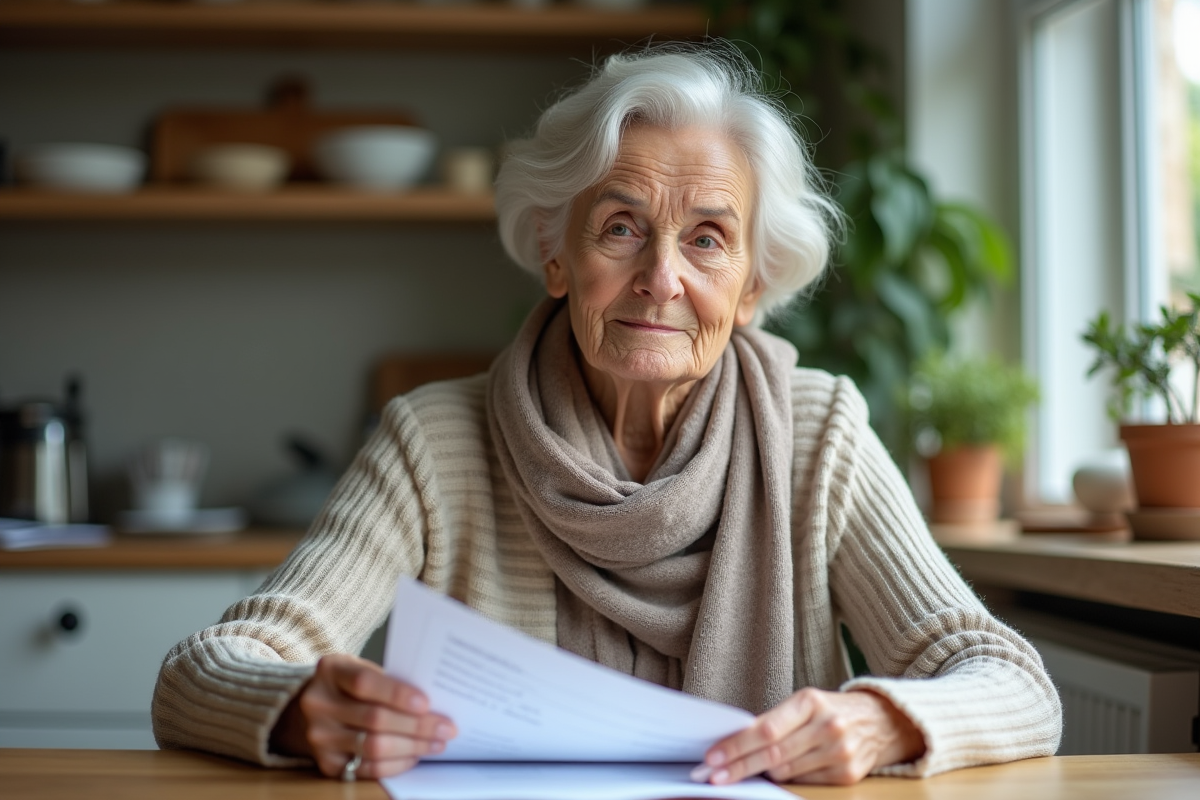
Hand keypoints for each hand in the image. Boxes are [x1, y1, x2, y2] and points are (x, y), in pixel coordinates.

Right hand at [269, 653, 456, 779]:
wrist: (305, 709)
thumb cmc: (345, 684)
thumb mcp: (358, 667)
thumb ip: (386, 680)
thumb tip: (433, 701)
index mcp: (330, 670)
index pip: (364, 683)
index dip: (397, 694)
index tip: (426, 703)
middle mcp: (319, 704)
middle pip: (374, 719)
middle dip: (417, 725)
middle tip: (446, 727)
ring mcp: (319, 737)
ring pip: (374, 746)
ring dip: (412, 746)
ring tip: (437, 742)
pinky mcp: (326, 763)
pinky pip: (368, 768)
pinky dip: (397, 764)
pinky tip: (415, 755)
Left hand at [697, 688, 924, 785]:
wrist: (882, 721)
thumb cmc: (831, 709)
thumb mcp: (805, 703)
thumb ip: (775, 721)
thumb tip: (735, 743)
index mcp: (811, 701)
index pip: (765, 729)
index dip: (736, 746)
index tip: (712, 757)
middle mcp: (827, 725)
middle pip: (772, 754)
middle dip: (738, 767)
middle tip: (711, 776)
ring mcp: (840, 751)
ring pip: (786, 771)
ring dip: (760, 775)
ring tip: (738, 773)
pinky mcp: (848, 775)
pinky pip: (804, 783)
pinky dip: (785, 780)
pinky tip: (774, 775)